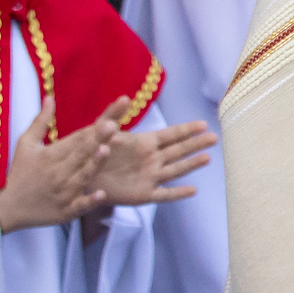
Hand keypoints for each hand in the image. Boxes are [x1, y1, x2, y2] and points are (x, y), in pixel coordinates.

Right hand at [0, 100, 110, 232]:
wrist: (5, 209)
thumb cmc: (19, 173)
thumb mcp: (25, 145)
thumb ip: (40, 121)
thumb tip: (50, 96)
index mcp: (50, 155)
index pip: (77, 139)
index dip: (93, 129)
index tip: (110, 117)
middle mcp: (57, 172)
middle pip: (81, 154)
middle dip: (97, 140)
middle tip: (113, 125)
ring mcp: (62, 193)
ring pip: (82, 177)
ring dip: (94, 165)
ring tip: (106, 150)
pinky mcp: (65, 212)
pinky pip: (79, 206)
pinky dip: (89, 201)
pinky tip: (102, 194)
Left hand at [94, 99, 216, 207]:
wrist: (79, 179)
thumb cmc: (90, 153)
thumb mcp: (98, 130)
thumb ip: (112, 116)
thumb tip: (124, 98)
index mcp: (144, 143)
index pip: (170, 135)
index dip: (186, 130)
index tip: (203, 124)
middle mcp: (151, 159)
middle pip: (178, 151)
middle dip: (196, 144)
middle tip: (214, 137)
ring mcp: (149, 177)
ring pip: (176, 170)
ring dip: (191, 164)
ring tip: (208, 158)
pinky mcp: (143, 195)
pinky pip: (164, 195)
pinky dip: (178, 193)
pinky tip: (193, 191)